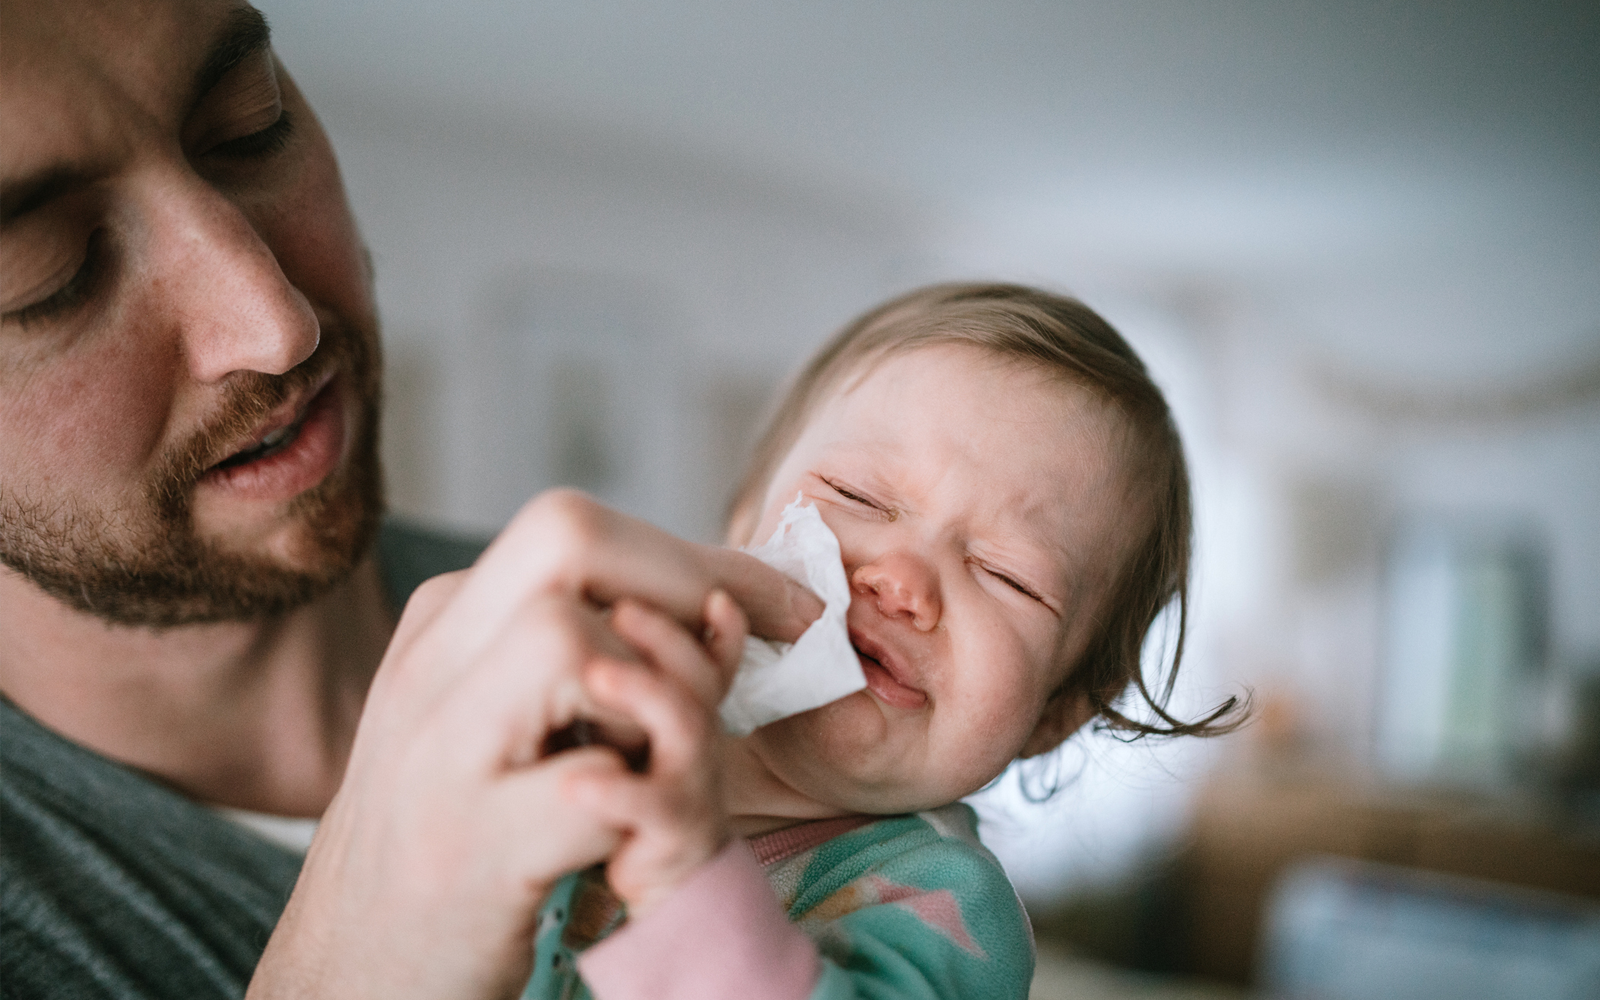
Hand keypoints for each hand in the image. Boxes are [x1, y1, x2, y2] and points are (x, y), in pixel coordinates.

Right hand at [250, 490, 819, 999]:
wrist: (348, 970)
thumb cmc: (449, 837)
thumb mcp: (496, 722)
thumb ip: (579, 657)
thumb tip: (721, 609)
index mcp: (441, 627)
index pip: (578, 530)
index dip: (696, 558)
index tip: (779, 604)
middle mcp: (427, 670)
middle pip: (568, 536)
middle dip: (686, 583)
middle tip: (741, 656)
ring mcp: (438, 756)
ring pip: (570, 638)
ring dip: (655, 695)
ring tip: (645, 761)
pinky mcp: (468, 851)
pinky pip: (589, 784)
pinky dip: (635, 802)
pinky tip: (616, 839)